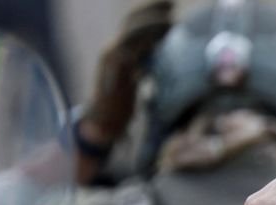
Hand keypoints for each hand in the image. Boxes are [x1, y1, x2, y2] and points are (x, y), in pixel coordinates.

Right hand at [83, 0, 173, 141]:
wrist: (104, 122)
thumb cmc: (124, 102)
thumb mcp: (139, 77)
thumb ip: (149, 62)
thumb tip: (172, 53)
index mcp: (120, 49)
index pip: (135, 22)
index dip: (151, 11)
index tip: (170, 6)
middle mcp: (113, 48)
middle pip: (132, 21)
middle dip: (151, 10)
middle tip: (171, 5)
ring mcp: (110, 57)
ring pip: (130, 32)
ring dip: (151, 24)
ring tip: (170, 21)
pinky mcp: (110, 69)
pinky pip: (127, 50)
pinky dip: (143, 43)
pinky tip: (159, 42)